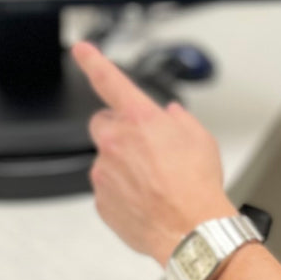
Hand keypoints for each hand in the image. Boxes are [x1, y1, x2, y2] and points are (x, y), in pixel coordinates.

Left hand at [72, 42, 235, 263]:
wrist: (191, 230)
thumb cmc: (197, 185)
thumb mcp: (200, 139)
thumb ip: (179, 121)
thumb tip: (170, 116)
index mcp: (140, 119)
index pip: (109, 81)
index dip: (92, 61)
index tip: (81, 49)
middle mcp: (116, 141)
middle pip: (103, 124)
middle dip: (119, 130)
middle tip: (144, 147)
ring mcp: (104, 172)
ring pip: (107, 159)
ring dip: (124, 165)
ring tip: (155, 183)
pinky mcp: (101, 200)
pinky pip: (108, 188)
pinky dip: (123, 192)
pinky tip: (147, 199)